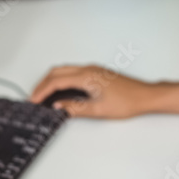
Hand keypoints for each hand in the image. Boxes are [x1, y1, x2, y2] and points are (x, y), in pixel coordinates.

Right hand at [30, 65, 154, 118]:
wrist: (145, 96)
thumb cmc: (128, 102)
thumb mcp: (98, 110)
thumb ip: (75, 108)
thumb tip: (58, 107)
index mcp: (86, 76)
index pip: (56, 81)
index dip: (42, 91)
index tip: (33, 101)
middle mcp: (88, 69)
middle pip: (56, 72)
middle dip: (42, 84)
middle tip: (34, 98)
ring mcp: (92, 69)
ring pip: (64, 70)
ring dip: (51, 81)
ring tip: (44, 96)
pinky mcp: (96, 72)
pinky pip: (72, 72)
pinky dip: (61, 80)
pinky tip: (60, 92)